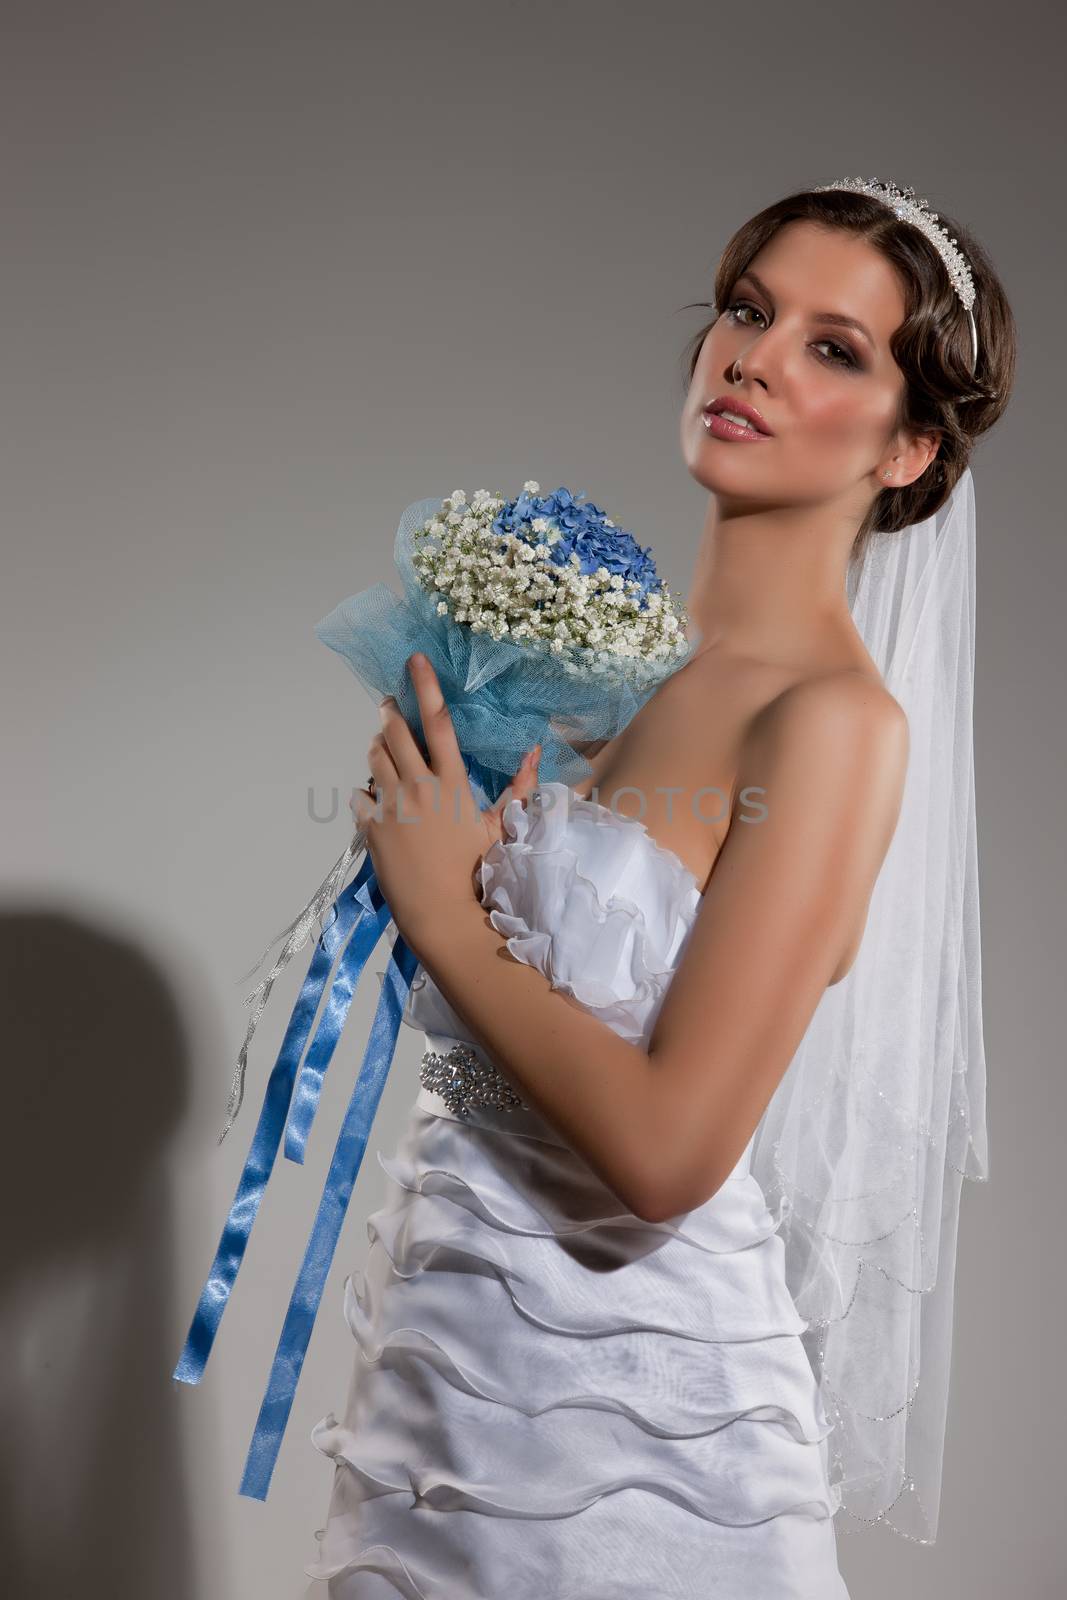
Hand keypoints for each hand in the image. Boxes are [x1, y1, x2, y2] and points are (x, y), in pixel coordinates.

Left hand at [351, 652, 540, 956]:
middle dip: (390, 712)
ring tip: (385, 748)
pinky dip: (370, 791)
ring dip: (378, 747)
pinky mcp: (370, 827)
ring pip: (374, 757)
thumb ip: (519, 786)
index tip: (414, 660)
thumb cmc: (476, 870)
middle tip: (390, 705)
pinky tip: (380, 800)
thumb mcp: (501, 827)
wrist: (441, 913)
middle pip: (395, 732)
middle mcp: (418, 787)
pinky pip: (361, 795)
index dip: (426, 686)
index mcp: (451, 783)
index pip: (437, 723)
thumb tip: (535, 750)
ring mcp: (390, 806)